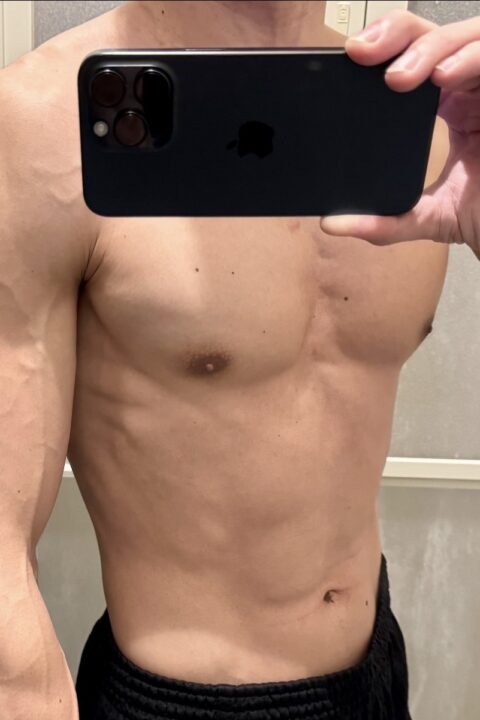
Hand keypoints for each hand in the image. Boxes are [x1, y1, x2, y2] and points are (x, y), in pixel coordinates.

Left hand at [319, 9, 479, 260]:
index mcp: (449, 106)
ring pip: (464, 35)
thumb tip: (333, 223)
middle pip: (432, 36)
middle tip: (362, 55)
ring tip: (398, 77)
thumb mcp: (431, 218)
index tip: (350, 60)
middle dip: (394, 36)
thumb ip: (385, 222)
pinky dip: (470, 56)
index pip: (412, 61)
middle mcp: (471, 88)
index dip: (383, 51)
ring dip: (428, 47)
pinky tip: (444, 76)